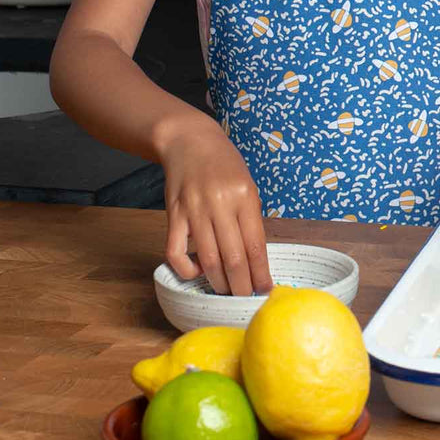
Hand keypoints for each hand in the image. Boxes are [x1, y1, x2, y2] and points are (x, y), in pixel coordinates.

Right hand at [160, 115, 273, 295]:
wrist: (190, 141)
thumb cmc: (224, 165)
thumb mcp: (247, 186)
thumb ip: (250, 219)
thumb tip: (256, 259)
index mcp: (244, 196)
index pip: (255, 245)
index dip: (261, 273)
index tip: (265, 290)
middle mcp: (220, 204)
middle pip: (233, 258)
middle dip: (242, 286)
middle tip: (246, 298)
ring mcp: (194, 210)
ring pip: (208, 259)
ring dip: (219, 282)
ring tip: (227, 291)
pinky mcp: (173, 214)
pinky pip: (176, 252)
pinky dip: (187, 269)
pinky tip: (198, 272)